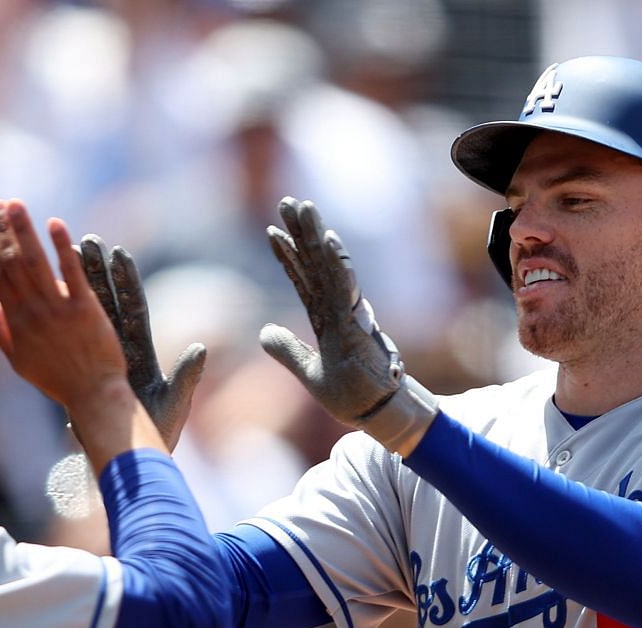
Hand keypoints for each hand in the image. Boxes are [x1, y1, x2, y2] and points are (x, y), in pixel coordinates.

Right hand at [0, 198, 159, 469]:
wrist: (93, 395)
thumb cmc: (57, 381)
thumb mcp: (19, 362)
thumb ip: (0, 331)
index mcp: (15, 323)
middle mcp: (32, 312)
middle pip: (13, 263)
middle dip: (4, 231)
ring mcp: (58, 309)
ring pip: (35, 262)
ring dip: (24, 230)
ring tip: (15, 204)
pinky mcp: (84, 308)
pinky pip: (71, 272)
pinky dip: (61, 247)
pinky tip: (55, 224)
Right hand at [77, 235, 205, 449]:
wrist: (133, 459)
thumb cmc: (155, 434)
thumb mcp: (174, 402)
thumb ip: (187, 374)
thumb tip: (201, 347)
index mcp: (141, 354)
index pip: (133, 309)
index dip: (125, 282)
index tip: (118, 254)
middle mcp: (121, 351)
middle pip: (108, 303)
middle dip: (98, 273)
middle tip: (88, 241)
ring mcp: (103, 358)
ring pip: (87, 317)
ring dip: (77, 286)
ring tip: (66, 254)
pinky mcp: (90, 370)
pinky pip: (73, 340)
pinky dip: (63, 316)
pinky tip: (49, 290)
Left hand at [259, 196, 437, 453]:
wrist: (378, 414)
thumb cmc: (352, 394)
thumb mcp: (309, 373)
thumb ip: (287, 350)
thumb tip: (263, 332)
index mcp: (326, 318)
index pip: (302, 279)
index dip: (288, 255)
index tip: (271, 230)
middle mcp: (339, 309)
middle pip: (316, 263)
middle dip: (302, 231)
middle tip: (287, 200)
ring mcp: (349, 313)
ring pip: (330, 266)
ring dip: (316, 235)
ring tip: (303, 207)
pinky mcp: (358, 324)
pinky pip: (346, 288)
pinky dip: (337, 263)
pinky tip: (327, 239)